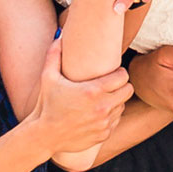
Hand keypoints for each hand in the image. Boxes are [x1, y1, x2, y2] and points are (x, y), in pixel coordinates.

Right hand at [29, 35, 133, 154]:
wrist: (44, 135)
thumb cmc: (47, 104)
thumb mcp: (48, 78)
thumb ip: (54, 55)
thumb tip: (60, 35)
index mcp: (93, 91)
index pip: (123, 77)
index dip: (120, 73)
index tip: (113, 72)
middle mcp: (102, 107)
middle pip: (128, 90)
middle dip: (122, 86)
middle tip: (112, 84)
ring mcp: (104, 122)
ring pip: (122, 106)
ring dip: (116, 101)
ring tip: (104, 98)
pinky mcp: (104, 135)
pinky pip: (116, 121)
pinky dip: (110, 117)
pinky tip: (99, 113)